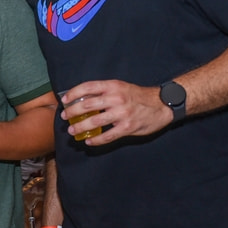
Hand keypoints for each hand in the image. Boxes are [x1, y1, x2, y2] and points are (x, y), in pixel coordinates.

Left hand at [60, 80, 174, 146]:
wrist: (162, 105)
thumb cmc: (139, 96)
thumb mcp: (122, 87)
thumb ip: (105, 92)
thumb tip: (83, 99)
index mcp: (113, 86)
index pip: (88, 87)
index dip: (73, 93)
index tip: (64, 100)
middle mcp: (116, 98)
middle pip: (87, 105)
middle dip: (72, 112)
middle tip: (65, 117)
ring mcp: (122, 113)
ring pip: (94, 121)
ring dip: (80, 127)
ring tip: (72, 130)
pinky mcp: (127, 127)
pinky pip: (107, 136)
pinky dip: (96, 140)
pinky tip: (89, 141)